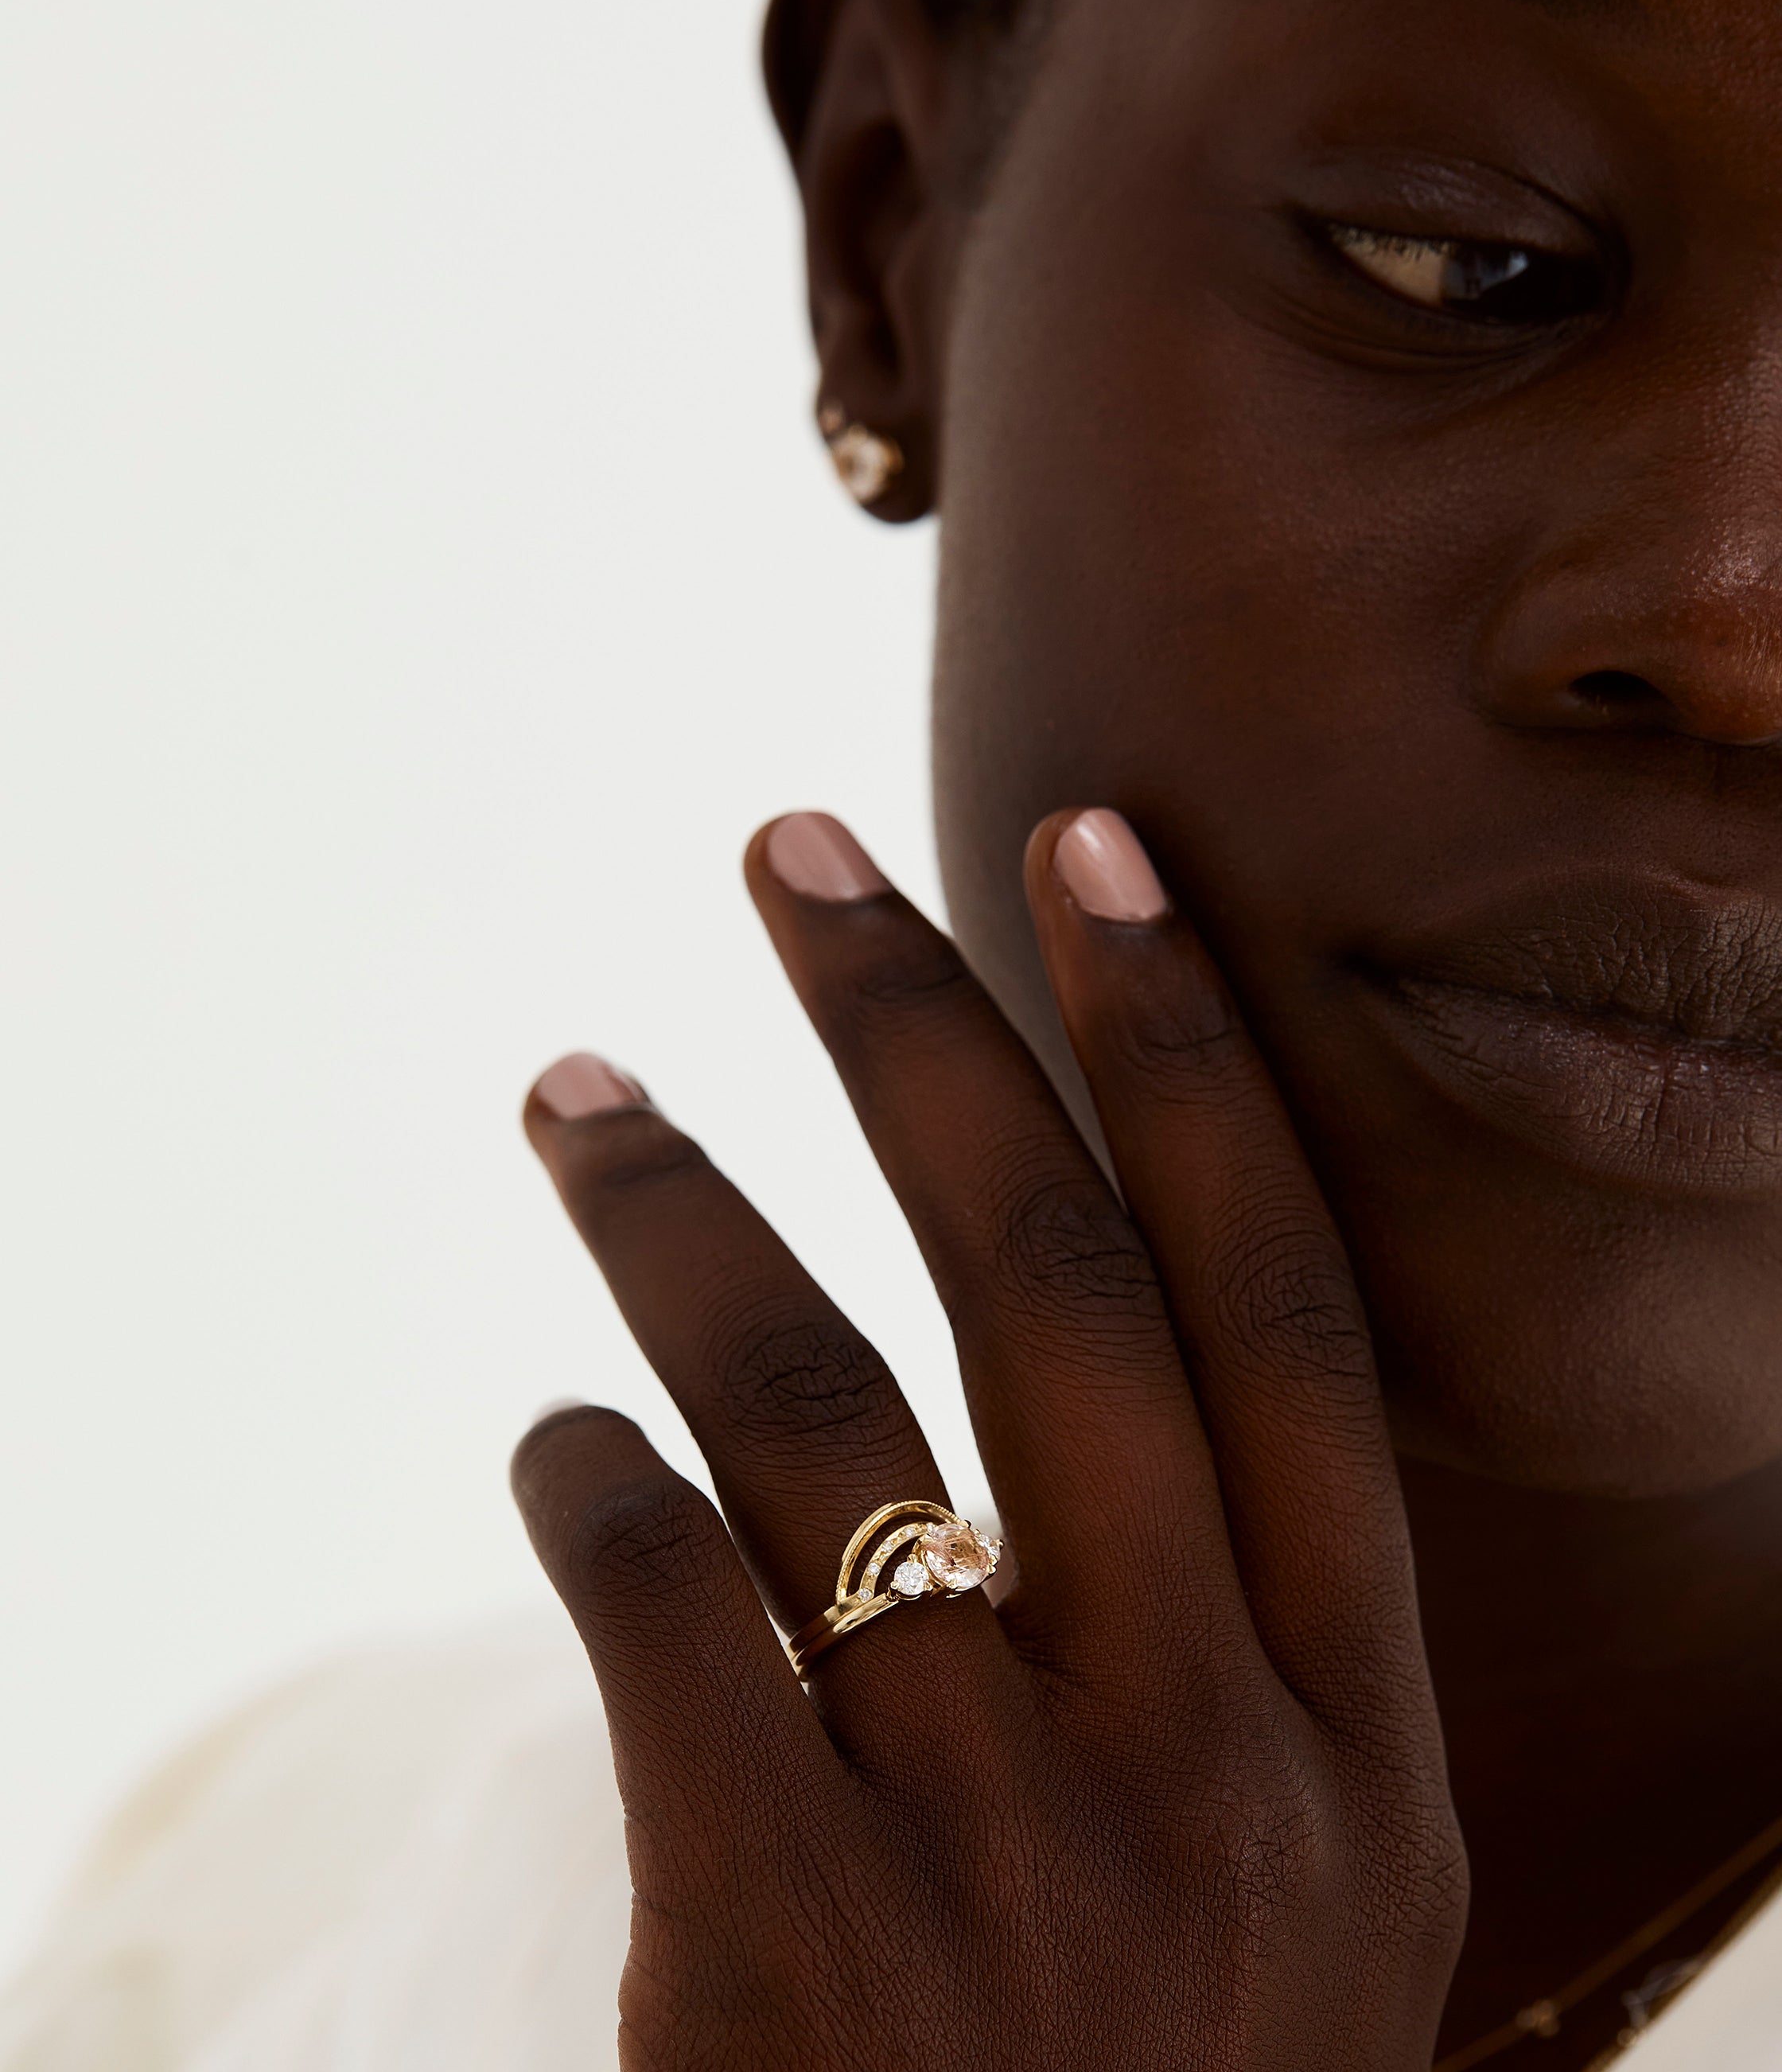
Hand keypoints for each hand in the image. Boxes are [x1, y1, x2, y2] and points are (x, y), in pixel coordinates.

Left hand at [514, 809, 1465, 2069]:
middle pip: (1052, 1285)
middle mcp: (1208, 1761)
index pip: (1283, 1301)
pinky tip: (551, 1439)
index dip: (1185, 1054)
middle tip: (789, 847)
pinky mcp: (787, 1945)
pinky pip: (661, 1599)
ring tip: (575, 1083)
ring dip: (675, 1206)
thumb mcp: (1279, 1888)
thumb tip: (1093, 1335)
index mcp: (1351, 1735)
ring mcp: (1006, 1855)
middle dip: (916, 1025)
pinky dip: (583, 1474)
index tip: (1099, 854)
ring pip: (817, 1406)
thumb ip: (1224, 1638)